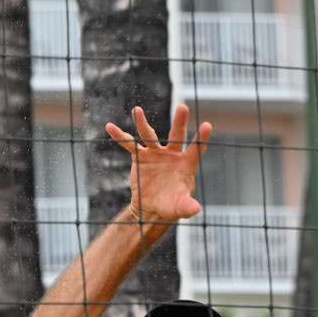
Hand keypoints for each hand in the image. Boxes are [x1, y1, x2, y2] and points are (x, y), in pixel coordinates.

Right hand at [107, 104, 211, 229]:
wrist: (151, 208)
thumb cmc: (171, 206)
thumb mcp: (180, 207)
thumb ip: (187, 206)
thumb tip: (195, 209)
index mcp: (186, 164)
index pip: (196, 149)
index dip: (201, 138)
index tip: (207, 125)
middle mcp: (172, 155)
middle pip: (176, 135)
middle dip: (179, 122)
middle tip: (182, 107)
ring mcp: (156, 153)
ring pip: (150, 135)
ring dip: (143, 123)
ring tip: (137, 111)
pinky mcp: (141, 157)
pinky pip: (129, 145)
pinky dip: (120, 136)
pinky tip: (110, 128)